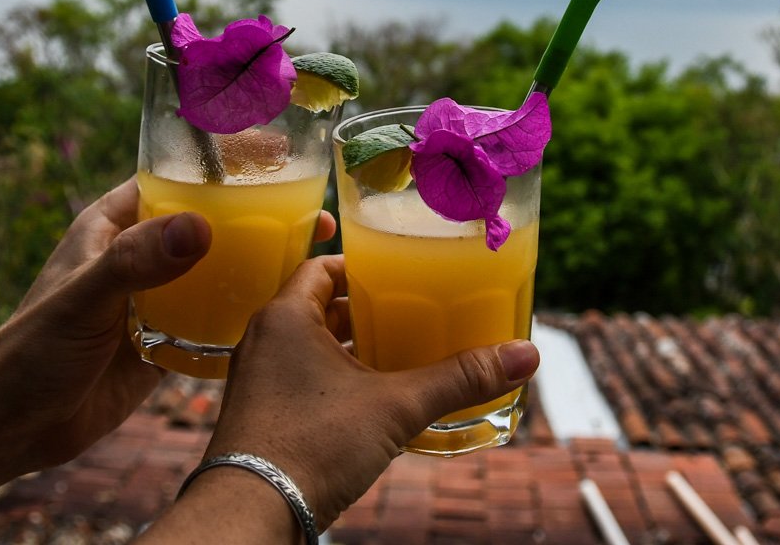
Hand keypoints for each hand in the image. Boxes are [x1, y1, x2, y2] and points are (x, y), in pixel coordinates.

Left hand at [0, 177, 337, 497]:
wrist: (10, 427)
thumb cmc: (30, 352)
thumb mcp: (84, 298)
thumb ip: (136, 262)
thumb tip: (201, 226)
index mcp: (113, 225)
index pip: (176, 175)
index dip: (225, 161)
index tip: (278, 153)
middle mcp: (139, 255)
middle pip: (211, 221)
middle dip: (262, 215)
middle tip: (316, 214)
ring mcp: (156, 299)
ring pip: (220, 269)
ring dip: (263, 263)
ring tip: (316, 259)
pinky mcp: (165, 341)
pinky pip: (216, 317)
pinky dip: (248, 313)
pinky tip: (289, 313)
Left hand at [142, 255, 539, 539]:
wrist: (254, 512)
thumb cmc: (313, 445)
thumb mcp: (397, 405)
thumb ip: (460, 378)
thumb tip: (525, 355)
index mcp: (285, 316)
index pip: (322, 267)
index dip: (361, 266)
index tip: (398, 272)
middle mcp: (264, 340)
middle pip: (319, 306)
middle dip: (363, 310)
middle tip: (409, 310)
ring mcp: (258, 380)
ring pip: (310, 347)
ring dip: (350, 348)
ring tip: (398, 353)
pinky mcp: (261, 415)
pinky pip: (300, 380)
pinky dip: (334, 381)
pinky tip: (371, 399)